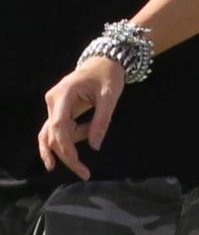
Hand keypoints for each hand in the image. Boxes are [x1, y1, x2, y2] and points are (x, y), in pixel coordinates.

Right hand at [38, 57, 125, 179]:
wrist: (103, 62)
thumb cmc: (108, 76)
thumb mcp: (110, 97)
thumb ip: (102, 121)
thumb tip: (95, 146)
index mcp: (63, 94)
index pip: (58, 125)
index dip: (66, 147)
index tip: (77, 163)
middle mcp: (52, 100)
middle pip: (53, 134)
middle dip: (67, 155)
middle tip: (84, 173)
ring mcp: (52, 105)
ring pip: (51, 135)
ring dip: (66, 148)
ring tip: (84, 159)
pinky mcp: (57, 110)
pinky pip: (54, 130)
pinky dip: (63, 142)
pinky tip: (66, 158)